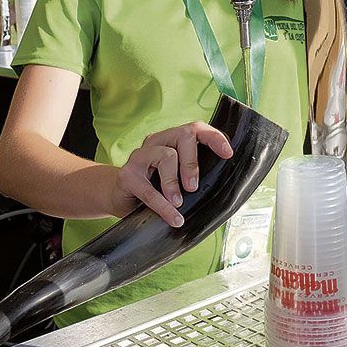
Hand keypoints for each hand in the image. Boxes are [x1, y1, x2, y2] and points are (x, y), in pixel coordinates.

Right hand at [111, 122, 232, 226]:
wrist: (119, 197)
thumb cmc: (156, 187)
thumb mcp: (178, 178)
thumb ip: (194, 177)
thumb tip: (222, 190)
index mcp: (172, 140)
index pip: (197, 128)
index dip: (214, 138)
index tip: (228, 154)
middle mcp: (157, 142)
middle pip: (182, 136)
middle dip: (192, 162)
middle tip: (193, 187)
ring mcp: (140, 156)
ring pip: (165, 156)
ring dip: (174, 182)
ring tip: (179, 203)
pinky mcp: (127, 175)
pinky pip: (148, 189)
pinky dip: (162, 206)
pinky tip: (173, 217)